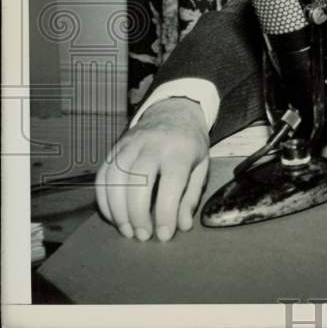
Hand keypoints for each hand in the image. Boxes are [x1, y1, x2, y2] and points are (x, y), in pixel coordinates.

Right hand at [95, 97, 209, 241]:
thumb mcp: (201, 166)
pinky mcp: (114, 148)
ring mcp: (130, 145)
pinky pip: (102, 176)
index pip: (171, 183)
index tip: (164, 234)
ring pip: (116, 179)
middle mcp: (152, 145)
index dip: (166, 212)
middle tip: (142, 236)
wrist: (173, 112)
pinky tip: (114, 216)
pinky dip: (104, 200)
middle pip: (138, 181)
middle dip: (137, 214)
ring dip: (118, 210)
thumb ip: (191, 196)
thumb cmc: (189, 143)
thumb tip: (181, 226)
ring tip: (127, 230)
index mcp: (179, 150)